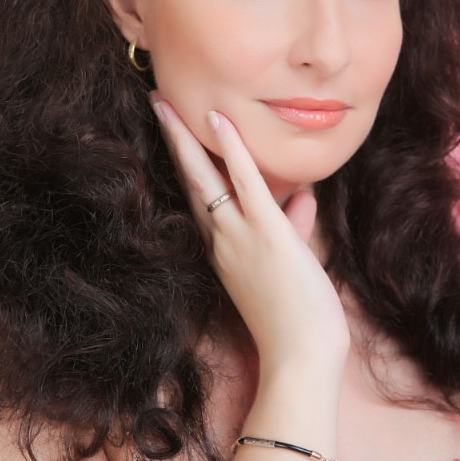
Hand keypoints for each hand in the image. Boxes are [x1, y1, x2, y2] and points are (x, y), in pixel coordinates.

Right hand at [151, 97, 348, 374]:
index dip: (185, 164)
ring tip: (165, 102)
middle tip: (156, 105)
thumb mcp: (290, 264)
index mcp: (223, 249)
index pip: (198, 197)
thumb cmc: (297, 318)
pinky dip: (232, 149)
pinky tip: (219, 120)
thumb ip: (293, 226)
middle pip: (188, 181)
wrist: (301, 358)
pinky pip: (244, 183)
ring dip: (185, 136)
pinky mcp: (266, 234)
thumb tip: (303, 197)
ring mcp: (239, 236)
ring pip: (203, 177)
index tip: (177, 136)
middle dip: (172, 141)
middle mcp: (220, 241)